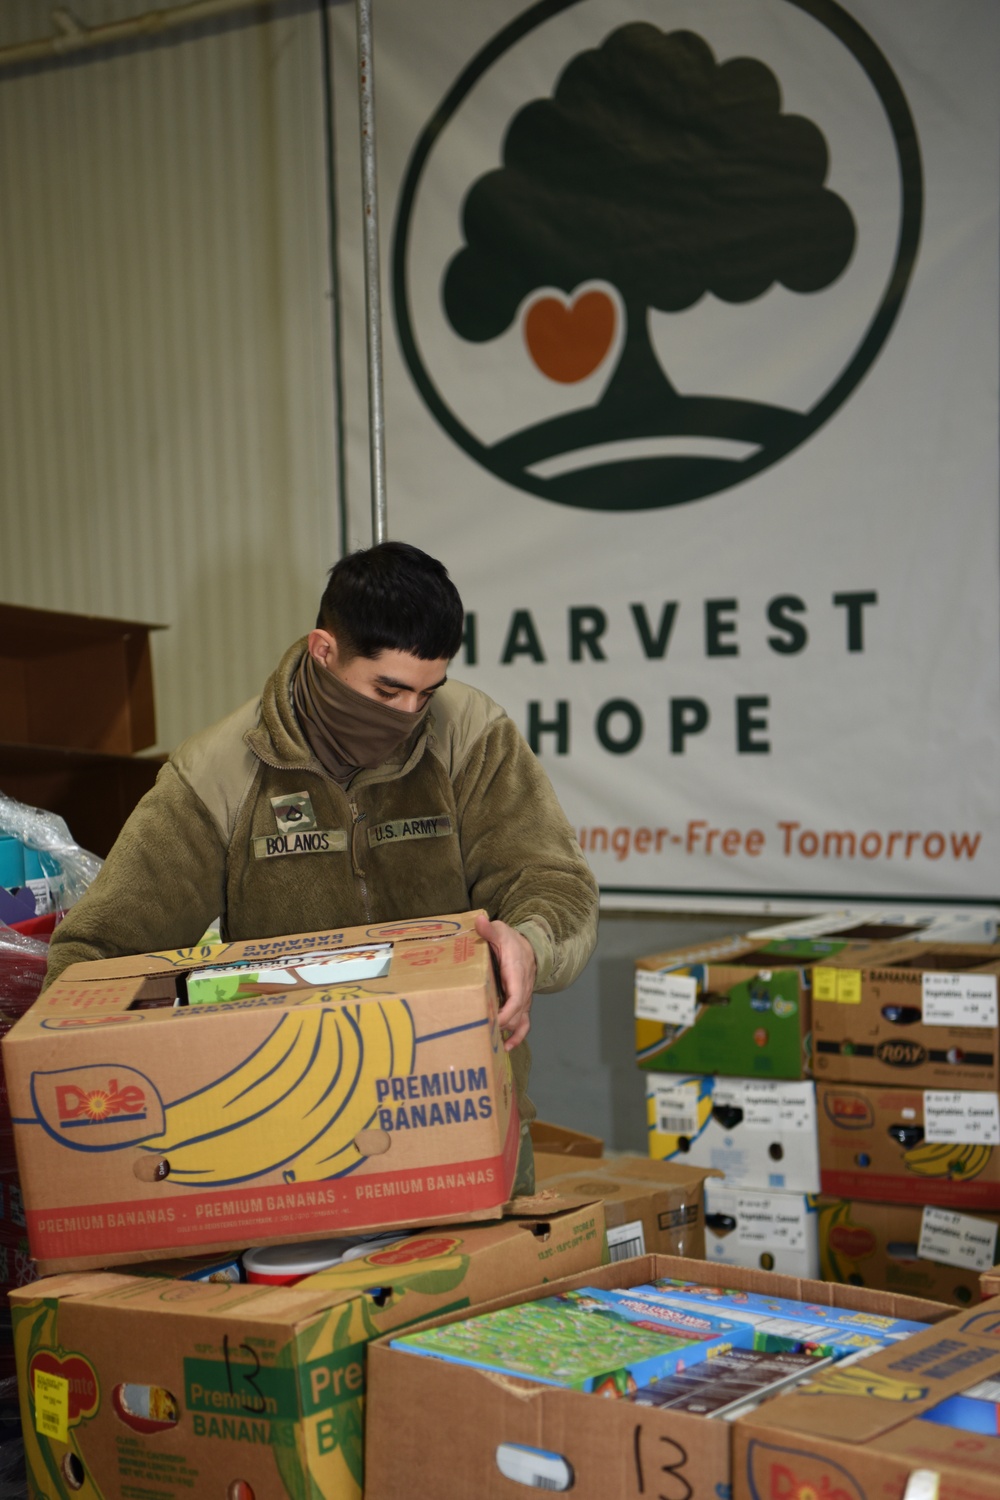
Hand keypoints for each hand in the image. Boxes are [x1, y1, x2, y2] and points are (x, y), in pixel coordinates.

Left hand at [475, 912, 536, 1050]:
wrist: (530, 947)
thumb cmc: (511, 941)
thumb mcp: (500, 931)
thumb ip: (489, 929)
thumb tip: (479, 920)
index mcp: (517, 973)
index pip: (516, 997)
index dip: (506, 1012)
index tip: (492, 1020)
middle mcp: (524, 990)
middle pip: (516, 1014)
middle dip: (501, 1026)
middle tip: (481, 1034)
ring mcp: (524, 999)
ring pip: (521, 1021)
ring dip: (509, 1034)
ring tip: (494, 1047)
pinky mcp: (522, 1004)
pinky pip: (523, 1024)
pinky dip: (518, 1037)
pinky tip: (506, 1047)